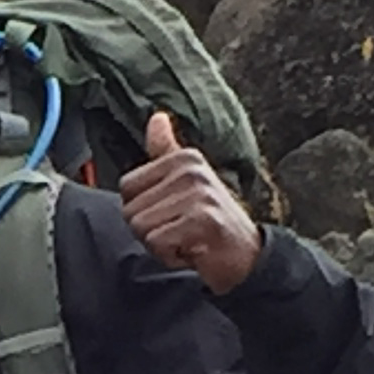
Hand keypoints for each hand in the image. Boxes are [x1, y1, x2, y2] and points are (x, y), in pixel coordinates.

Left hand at [117, 111, 262, 294]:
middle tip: (180, 230)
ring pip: (140, 228)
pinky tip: (192, 251)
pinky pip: (156, 243)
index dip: (143, 209)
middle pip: (130, 210)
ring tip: (186, 238)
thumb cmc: (210, 219)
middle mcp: (191, 171)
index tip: (172, 213)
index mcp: (184, 158)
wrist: (246, 256)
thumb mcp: (188, 178)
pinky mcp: (202, 221)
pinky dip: (170, 256)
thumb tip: (156, 116)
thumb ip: (165, 150)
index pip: (126, 187)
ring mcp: (198, 195)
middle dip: (150, 229)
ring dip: (160, 244)